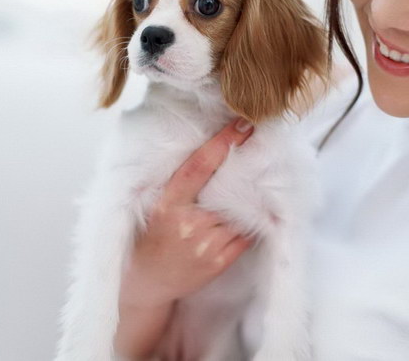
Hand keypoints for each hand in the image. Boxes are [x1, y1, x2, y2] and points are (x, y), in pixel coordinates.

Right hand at [119, 117, 255, 308]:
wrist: (148, 283)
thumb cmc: (151, 238)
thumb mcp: (158, 206)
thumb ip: (181, 185)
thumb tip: (214, 153)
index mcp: (167, 205)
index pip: (198, 166)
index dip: (222, 143)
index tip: (242, 125)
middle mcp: (188, 224)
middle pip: (228, 189)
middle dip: (244, 169)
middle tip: (260, 147)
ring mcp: (206, 244)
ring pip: (241, 212)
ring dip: (252, 196)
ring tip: (260, 179)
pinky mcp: (219, 262)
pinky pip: (246, 235)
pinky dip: (253, 221)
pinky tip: (256, 210)